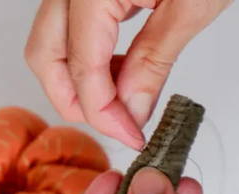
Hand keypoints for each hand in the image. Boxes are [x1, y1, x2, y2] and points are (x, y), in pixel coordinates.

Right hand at [25, 0, 231, 148]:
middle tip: (113, 123)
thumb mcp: (192, 3)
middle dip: (75, 102)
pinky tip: (118, 68)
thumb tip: (131, 110)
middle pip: (46, 59)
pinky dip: (84, 60)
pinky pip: (66, 31)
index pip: (83, 70)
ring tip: (120, 96)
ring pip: (49, 46)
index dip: (104, 113)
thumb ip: (153, 62)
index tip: (130, 134)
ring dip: (76, 83)